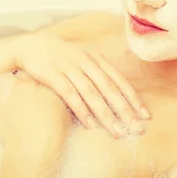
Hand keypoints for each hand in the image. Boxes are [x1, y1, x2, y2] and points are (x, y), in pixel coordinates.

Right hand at [9, 33, 149, 137]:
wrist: (30, 46)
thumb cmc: (60, 56)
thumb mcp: (83, 58)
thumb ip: (98, 72)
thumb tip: (118, 93)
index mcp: (96, 58)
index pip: (120, 80)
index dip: (133, 98)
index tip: (145, 115)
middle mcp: (86, 62)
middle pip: (110, 88)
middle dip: (125, 110)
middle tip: (136, 128)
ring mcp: (70, 68)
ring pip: (92, 94)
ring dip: (106, 114)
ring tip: (117, 131)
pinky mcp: (54, 75)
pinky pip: (70, 95)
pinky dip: (82, 110)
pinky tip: (90, 124)